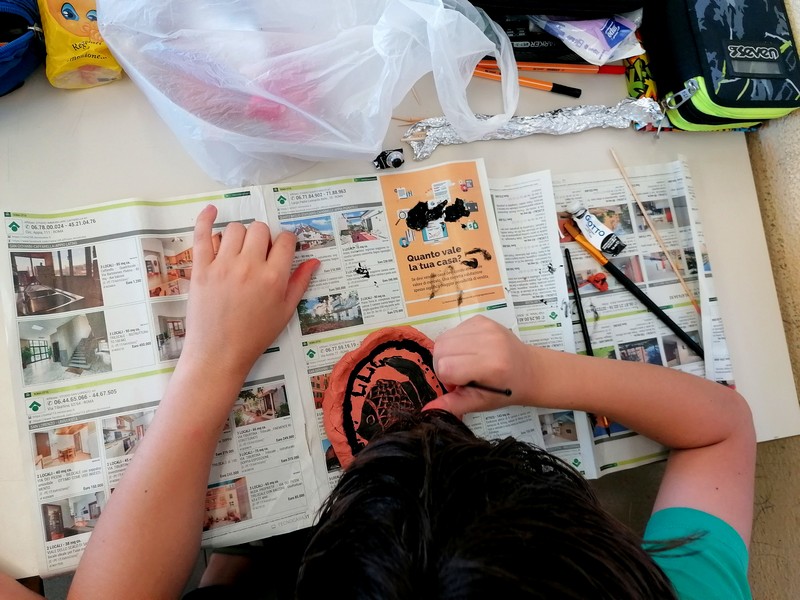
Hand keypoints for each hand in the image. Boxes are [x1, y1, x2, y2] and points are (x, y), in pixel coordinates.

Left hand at [181, 205, 318, 381]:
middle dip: (264, 238)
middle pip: (260, 229)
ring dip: (241, 235)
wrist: (219, 353)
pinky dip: (205, 219)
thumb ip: (300, 283)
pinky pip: (202, 235)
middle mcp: (250, 266)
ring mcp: (223, 265)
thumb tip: (314, 260)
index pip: (285, 240)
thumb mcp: (285, 311)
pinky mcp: (201, 268)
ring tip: (239, 250)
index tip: (282, 250)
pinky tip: (212, 210)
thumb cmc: (255, 335)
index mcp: (274, 277)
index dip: (286, 242)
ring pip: (235, 229)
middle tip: (260, 254)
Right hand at [425, 316, 532, 417]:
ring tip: (465, 362)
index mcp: (490, 365)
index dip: (447, 379)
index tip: (459, 385)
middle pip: (440, 350)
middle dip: (444, 365)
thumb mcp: (481, 403)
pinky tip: (470, 351)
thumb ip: (453, 405)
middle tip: (461, 374)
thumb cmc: (506, 390)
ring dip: (449, 353)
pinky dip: (456, 342)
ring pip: (444, 338)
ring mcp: (486, 327)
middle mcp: (488, 342)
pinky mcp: (482, 319)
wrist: (529, 370)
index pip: (446, 367)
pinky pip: (454, 329)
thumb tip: (426, 410)